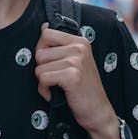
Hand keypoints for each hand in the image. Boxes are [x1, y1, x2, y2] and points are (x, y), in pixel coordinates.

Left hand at [35, 24, 116, 138]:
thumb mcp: (75, 61)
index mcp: (80, 41)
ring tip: (57, 87)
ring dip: (43, 81)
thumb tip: (43, 26)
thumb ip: (60, 45)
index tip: (51, 63)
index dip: (42, 50)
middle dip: (42, 68)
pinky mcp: (72, 76)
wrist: (98, 112)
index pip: (46, 33)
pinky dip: (44, 90)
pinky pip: (43, 78)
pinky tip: (54, 94)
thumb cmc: (83, 87)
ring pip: (39, 67)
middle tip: (56, 79)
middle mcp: (79, 47)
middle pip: (39, 52)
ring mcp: (76, 61)